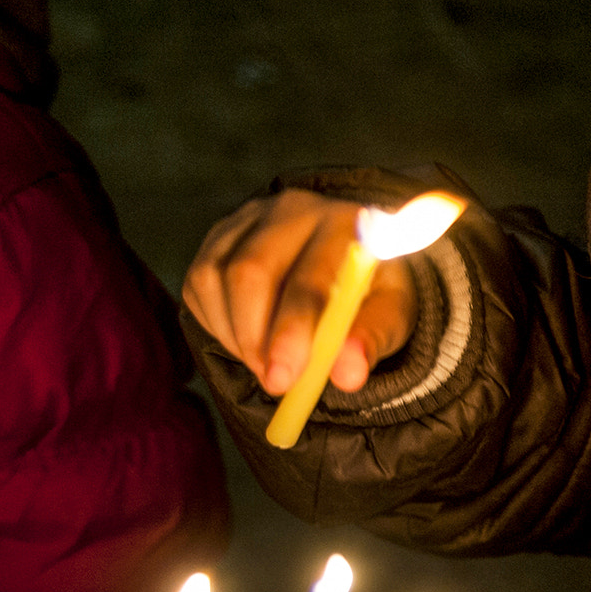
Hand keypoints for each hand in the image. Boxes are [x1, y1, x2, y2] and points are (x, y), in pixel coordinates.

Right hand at [183, 189, 418, 395]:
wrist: (349, 266)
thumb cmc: (372, 293)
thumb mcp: (390, 316)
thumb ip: (371, 341)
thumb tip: (348, 375)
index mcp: (346, 225)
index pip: (310, 276)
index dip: (292, 330)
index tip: (283, 378)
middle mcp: (295, 209)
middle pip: (251, 272)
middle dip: (255, 338)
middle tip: (273, 382)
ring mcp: (250, 217)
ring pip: (215, 277)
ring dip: (236, 335)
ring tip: (268, 362)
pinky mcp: (220, 235)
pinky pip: (199, 283)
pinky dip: (218, 324)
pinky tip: (249, 338)